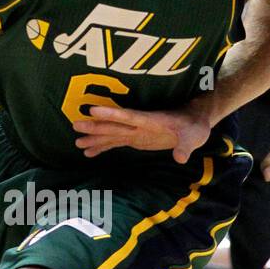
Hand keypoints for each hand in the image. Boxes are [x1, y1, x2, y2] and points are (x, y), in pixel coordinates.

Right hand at [73, 104, 210, 161]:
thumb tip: (181, 158)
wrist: (194, 120)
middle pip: (113, 125)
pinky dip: (102, 147)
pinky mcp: (135, 138)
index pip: (128, 116)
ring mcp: (135, 131)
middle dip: (95, 126)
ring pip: (111, 134)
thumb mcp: (193, 136)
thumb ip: (186, 146)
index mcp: (151, 120)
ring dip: (94, 137)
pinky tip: (89, 152)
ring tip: (77, 142)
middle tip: (75, 125)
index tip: (93, 110)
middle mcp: (139, 124)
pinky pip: (115, 142)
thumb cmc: (194, 126)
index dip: (111, 114)